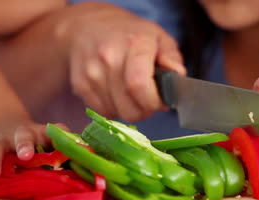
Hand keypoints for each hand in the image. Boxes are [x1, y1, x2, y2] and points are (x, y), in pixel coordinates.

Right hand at [0, 119, 66, 187]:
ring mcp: (1, 143)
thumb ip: (68, 148)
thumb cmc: (36, 140)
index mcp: (41, 133)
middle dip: (24, 146)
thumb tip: (92, 158)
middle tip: (27, 156)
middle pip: (23, 138)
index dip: (59, 137)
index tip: (65, 145)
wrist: (6, 125)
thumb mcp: (51, 139)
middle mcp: (20, 136)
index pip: (52, 133)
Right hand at [55, 2, 185, 120]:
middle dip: (144, 111)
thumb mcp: (158, 37)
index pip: (139, 86)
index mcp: (133, 44)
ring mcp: (91, 72)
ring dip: (129, 110)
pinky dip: (113, 109)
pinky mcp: (80, 85)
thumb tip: (178, 77)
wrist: (87, 27)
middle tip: (148, 100)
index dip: (153, 103)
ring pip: (116, 113)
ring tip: (132, 94)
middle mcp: (109, 57)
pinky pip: (102, 112)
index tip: (160, 102)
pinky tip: (117, 94)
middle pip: (129, 108)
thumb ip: (172, 57)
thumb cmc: (129, 34)